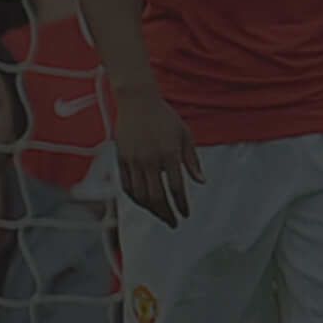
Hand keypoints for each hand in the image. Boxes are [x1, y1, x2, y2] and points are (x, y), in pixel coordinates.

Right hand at [112, 86, 202, 225]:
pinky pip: (127, 186)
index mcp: (169, 153)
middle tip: (173, 223)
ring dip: (151, 209)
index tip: (186, 214)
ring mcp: (133, 160)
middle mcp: (150, 159)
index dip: (181, 205)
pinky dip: (136, 198)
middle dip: (166, 214)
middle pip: (157, 197)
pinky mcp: (121, 158)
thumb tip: (201, 181)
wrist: (136, 100)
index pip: (177, 188)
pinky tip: (144, 202)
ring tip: (160, 215)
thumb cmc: (163, 116)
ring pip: (141, 195)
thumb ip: (192, 160)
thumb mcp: (184, 134)